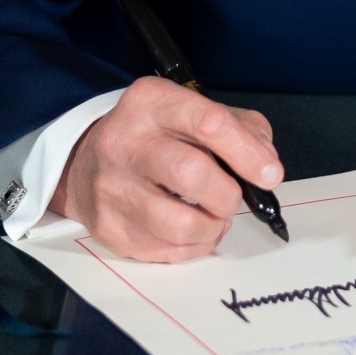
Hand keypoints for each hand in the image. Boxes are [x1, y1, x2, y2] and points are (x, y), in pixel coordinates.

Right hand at [48, 77, 280, 261]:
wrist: (86, 163)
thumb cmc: (155, 138)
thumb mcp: (195, 112)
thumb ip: (241, 130)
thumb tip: (266, 168)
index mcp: (151, 103)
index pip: (208, 122)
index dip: (248, 153)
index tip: (269, 174)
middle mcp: (125, 141)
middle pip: (192, 174)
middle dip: (227, 194)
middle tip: (232, 197)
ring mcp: (112, 187)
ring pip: (180, 224)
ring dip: (213, 227)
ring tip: (214, 216)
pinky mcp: (108, 227)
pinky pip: (166, 251)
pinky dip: (193, 246)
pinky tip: (192, 230)